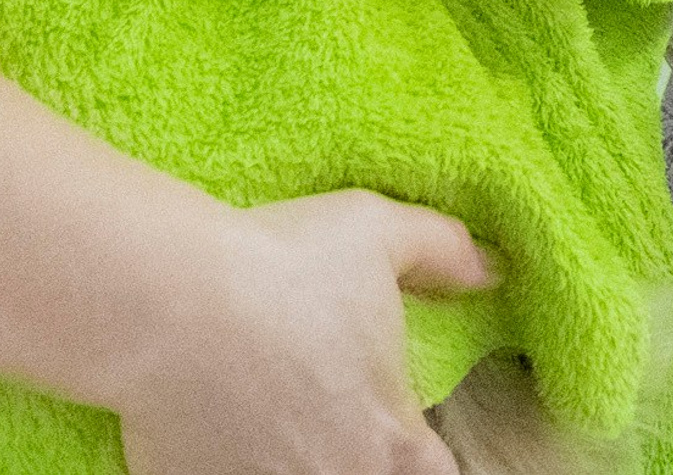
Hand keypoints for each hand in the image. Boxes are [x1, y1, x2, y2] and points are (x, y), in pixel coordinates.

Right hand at [114, 189, 490, 474]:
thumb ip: (448, 255)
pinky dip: (243, 464)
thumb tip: (493, 271)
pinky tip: (237, 431)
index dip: (426, 459)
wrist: (167, 301)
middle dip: (365, 458)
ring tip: (291, 424)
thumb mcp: (385, 233)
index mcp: (389, 439)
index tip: (413, 438)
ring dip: (303, 461)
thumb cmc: (283, 263)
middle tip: (349, 422)